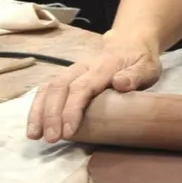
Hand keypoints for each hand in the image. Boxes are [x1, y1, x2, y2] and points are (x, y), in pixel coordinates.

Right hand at [25, 31, 161, 141]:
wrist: (130, 43)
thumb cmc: (140, 61)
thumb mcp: (147, 67)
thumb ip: (136, 75)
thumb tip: (120, 83)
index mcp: (103, 67)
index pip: (82, 87)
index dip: (72, 109)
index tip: (69, 132)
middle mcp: (82, 67)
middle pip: (60, 88)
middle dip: (52, 115)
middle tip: (51, 139)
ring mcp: (71, 71)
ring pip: (48, 88)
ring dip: (39, 112)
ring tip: (34, 136)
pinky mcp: (65, 77)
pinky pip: (46, 90)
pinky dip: (37, 107)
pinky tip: (34, 126)